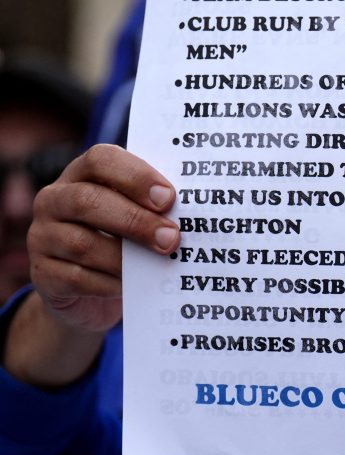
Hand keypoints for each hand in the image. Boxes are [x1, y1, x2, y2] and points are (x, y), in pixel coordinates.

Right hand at [27, 144, 179, 331]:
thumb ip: (155, 209)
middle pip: (88, 200)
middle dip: (135, 220)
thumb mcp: (140, 219)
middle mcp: (54, 200)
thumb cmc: (127, 244)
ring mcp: (42, 237)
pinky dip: (109, 284)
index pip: (100, 159)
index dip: (136, 176)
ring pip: (82, 243)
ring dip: (125, 257)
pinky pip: (75, 278)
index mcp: (82, 175)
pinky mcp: (42, 274)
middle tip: (171, 237)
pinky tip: (130, 287)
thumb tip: (192, 213)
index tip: (169, 197)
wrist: (93, 295)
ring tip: (157, 264)